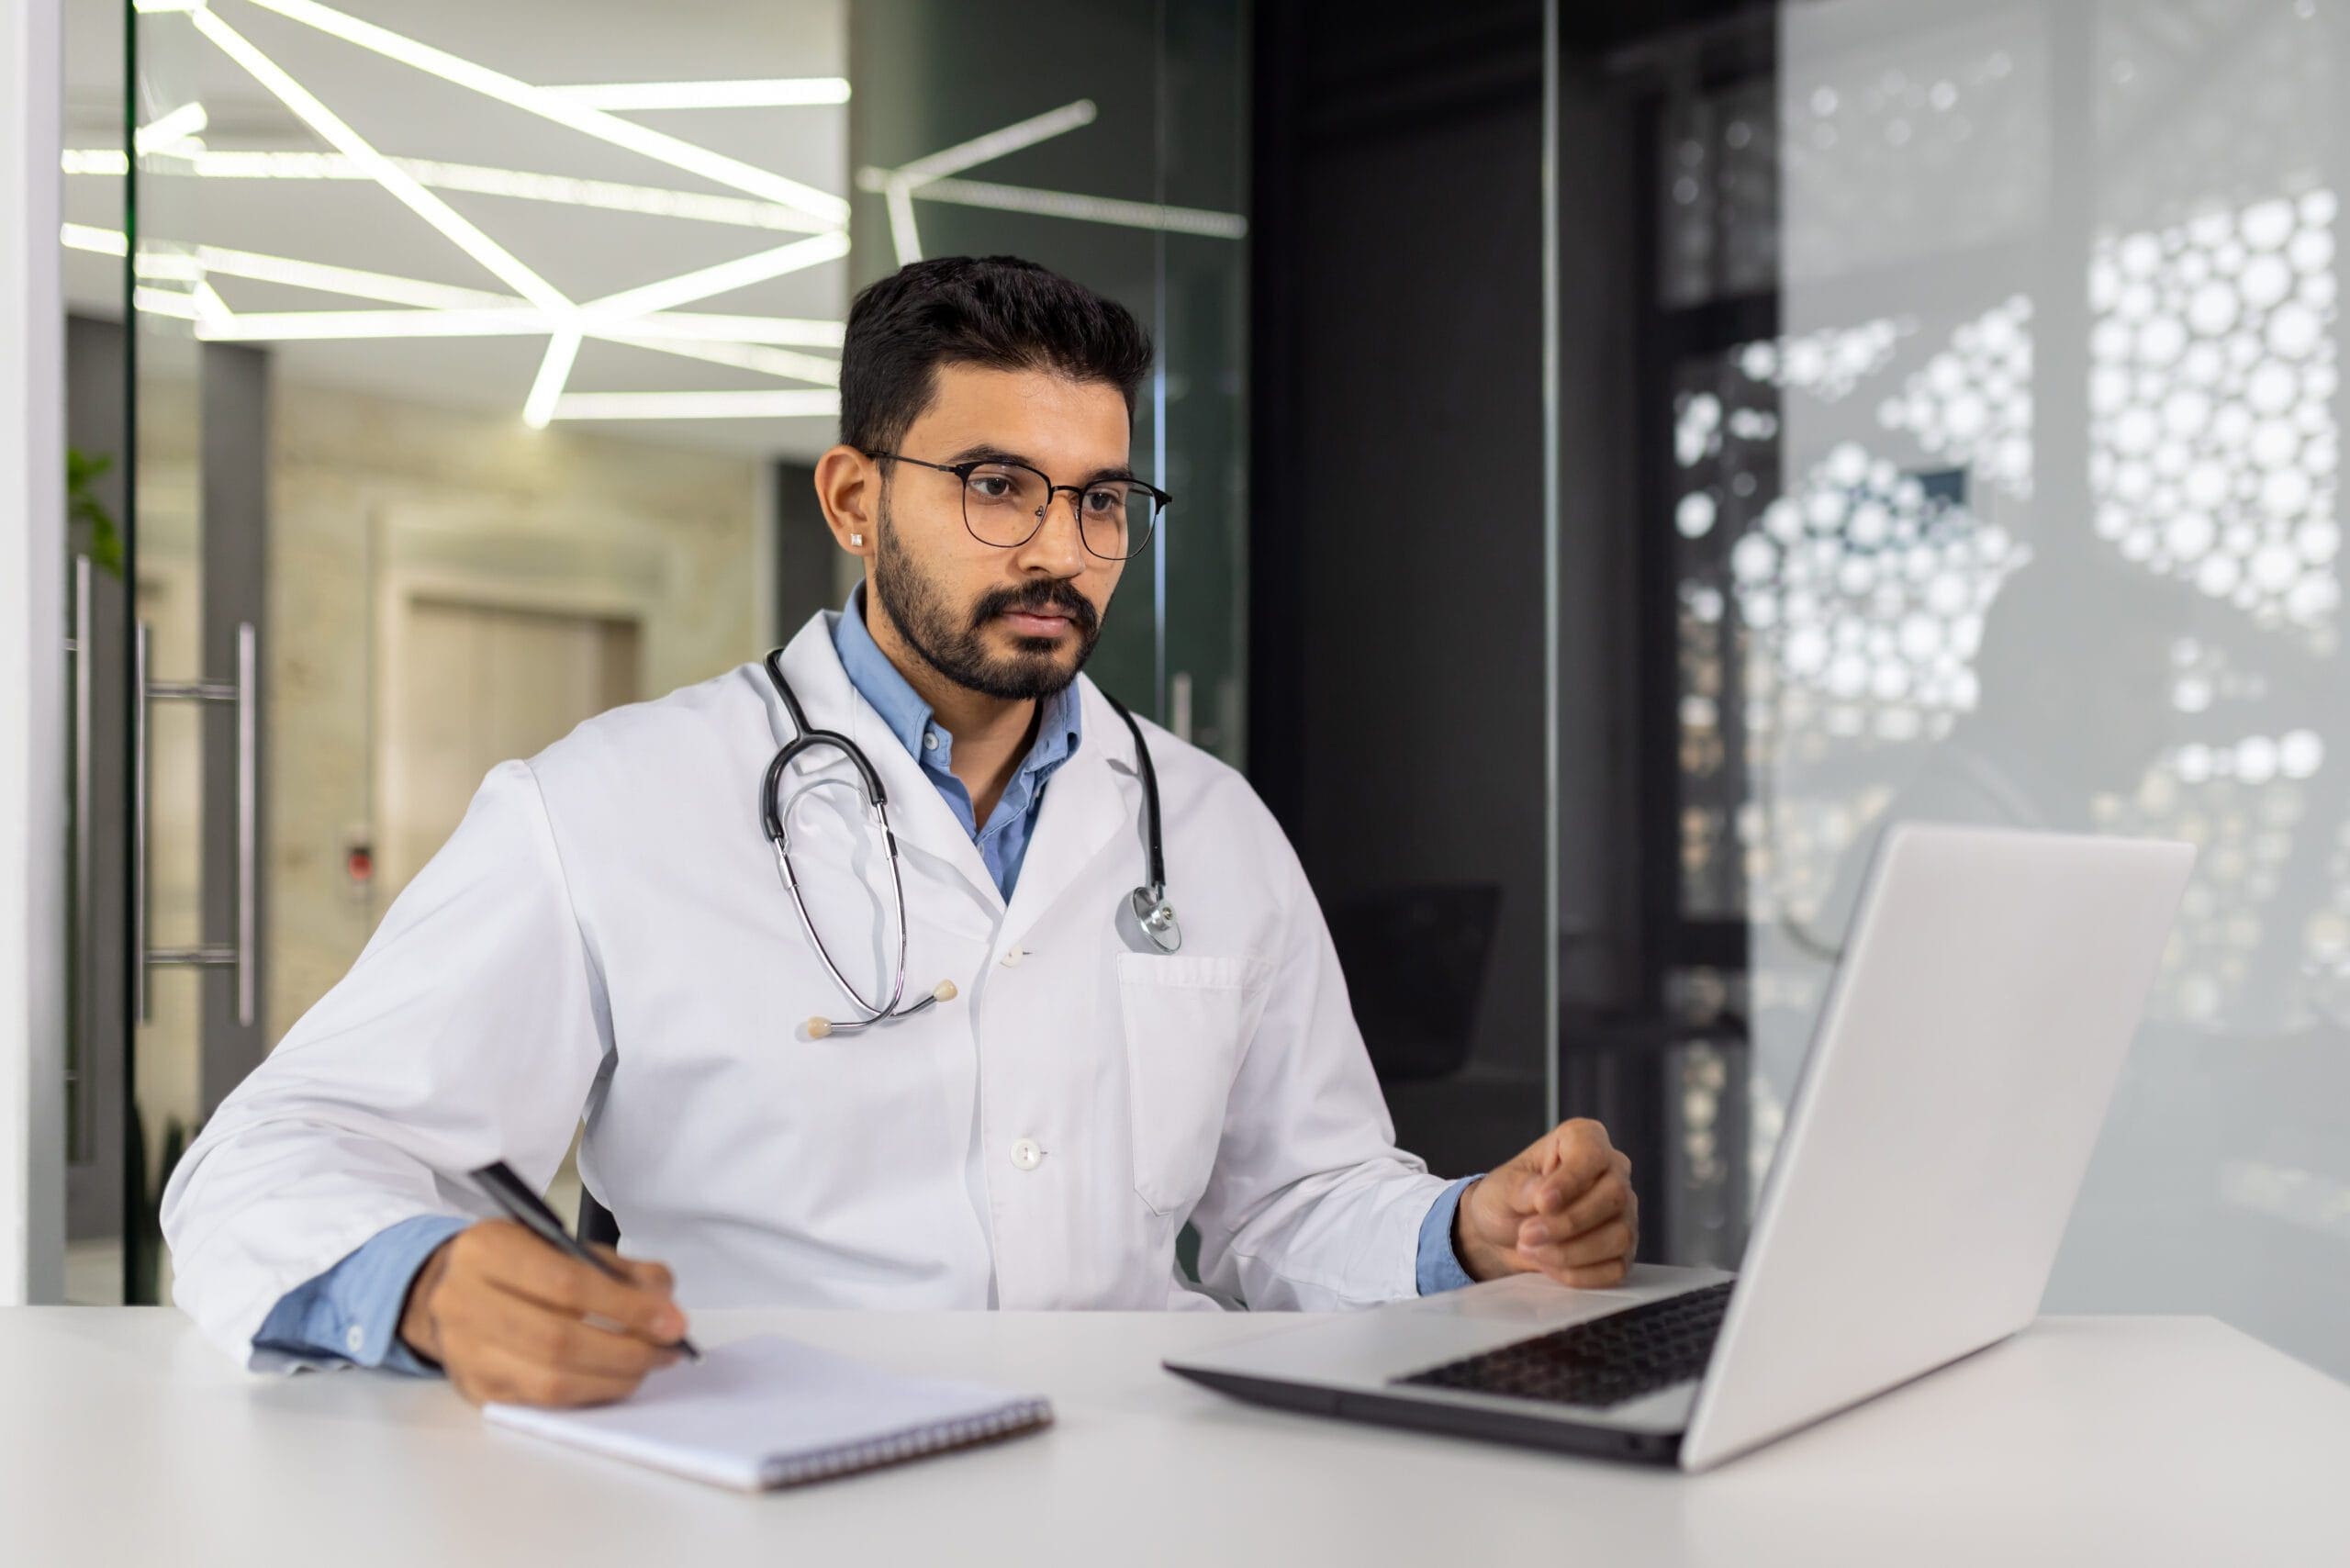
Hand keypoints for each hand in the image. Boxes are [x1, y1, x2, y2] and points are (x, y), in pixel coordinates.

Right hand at [396, 1219, 689, 1406]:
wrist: (447, 1288)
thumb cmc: (516, 1263)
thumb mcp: (561, 1244)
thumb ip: (616, 1268)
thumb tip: (663, 1302)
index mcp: (487, 1249)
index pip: (566, 1284)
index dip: (625, 1307)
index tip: (672, 1321)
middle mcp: (463, 1300)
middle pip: (557, 1339)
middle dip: (626, 1350)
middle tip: (667, 1349)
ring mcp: (463, 1351)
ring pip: (549, 1380)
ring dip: (612, 1378)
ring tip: (647, 1366)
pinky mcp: (474, 1389)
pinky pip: (540, 1403)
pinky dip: (588, 1394)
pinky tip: (614, 1380)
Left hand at [1452, 1118, 1637, 1286]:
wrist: (1505, 1235)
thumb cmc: (1507, 1199)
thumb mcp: (1500, 1187)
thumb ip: (1520, 1188)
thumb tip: (1544, 1195)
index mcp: (1584, 1140)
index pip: (1593, 1154)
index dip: (1571, 1181)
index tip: (1541, 1203)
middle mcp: (1613, 1172)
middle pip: (1615, 1196)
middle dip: (1567, 1223)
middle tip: (1526, 1235)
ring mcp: (1623, 1213)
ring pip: (1619, 1235)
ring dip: (1570, 1252)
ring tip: (1530, 1249)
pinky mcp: (1623, 1251)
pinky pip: (1615, 1268)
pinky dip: (1578, 1274)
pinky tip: (1549, 1266)